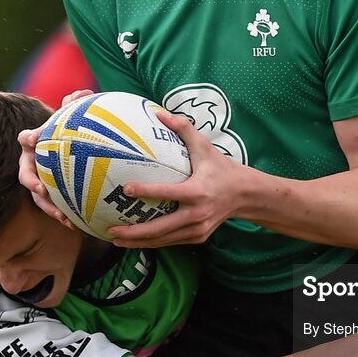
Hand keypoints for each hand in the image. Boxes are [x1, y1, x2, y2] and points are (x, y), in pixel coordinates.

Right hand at [15, 89, 95, 228]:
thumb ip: (75, 105)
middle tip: (41, 189)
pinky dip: (64, 215)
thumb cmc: (71, 130)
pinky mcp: (53, 195)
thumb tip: (81, 94)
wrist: (73, 147)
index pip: (27, 139)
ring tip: (63, 218)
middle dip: (33, 184)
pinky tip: (77, 225)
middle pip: (27, 176)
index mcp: (35, 145)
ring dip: (49, 208)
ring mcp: (42, 181)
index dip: (28, 139)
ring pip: (39, 198)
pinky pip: (56, 207)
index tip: (30, 140)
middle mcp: (34, 164)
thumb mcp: (73, 117)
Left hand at [110, 109, 244, 246]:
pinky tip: (135, 242)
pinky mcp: (198, 237)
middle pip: (161, 228)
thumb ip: (184, 129)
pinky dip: (153, 243)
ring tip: (116, 240)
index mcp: (197, 192)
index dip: (146, 191)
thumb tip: (160, 113)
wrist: (245, 195)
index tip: (126, 189)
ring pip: (163, 240)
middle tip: (111, 230)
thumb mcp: (205, 147)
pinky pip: (171, 241)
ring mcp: (198, 229)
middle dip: (134, 232)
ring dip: (139, 242)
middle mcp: (196, 214)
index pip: (167, 193)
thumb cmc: (222, 168)